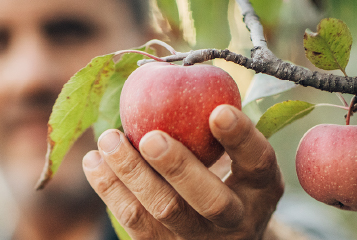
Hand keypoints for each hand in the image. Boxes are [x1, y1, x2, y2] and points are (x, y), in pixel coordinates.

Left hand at [83, 104, 283, 238]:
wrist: (224, 233)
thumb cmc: (229, 177)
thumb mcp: (241, 156)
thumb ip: (222, 126)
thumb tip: (182, 71)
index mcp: (262, 188)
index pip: (258, 162)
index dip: (241, 137)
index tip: (217, 110)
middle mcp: (237, 219)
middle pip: (210, 201)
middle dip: (178, 168)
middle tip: (150, 138)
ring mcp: (201, 238)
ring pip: (165, 212)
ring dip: (131, 174)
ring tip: (108, 140)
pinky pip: (135, 223)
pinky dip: (111, 190)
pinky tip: (95, 163)